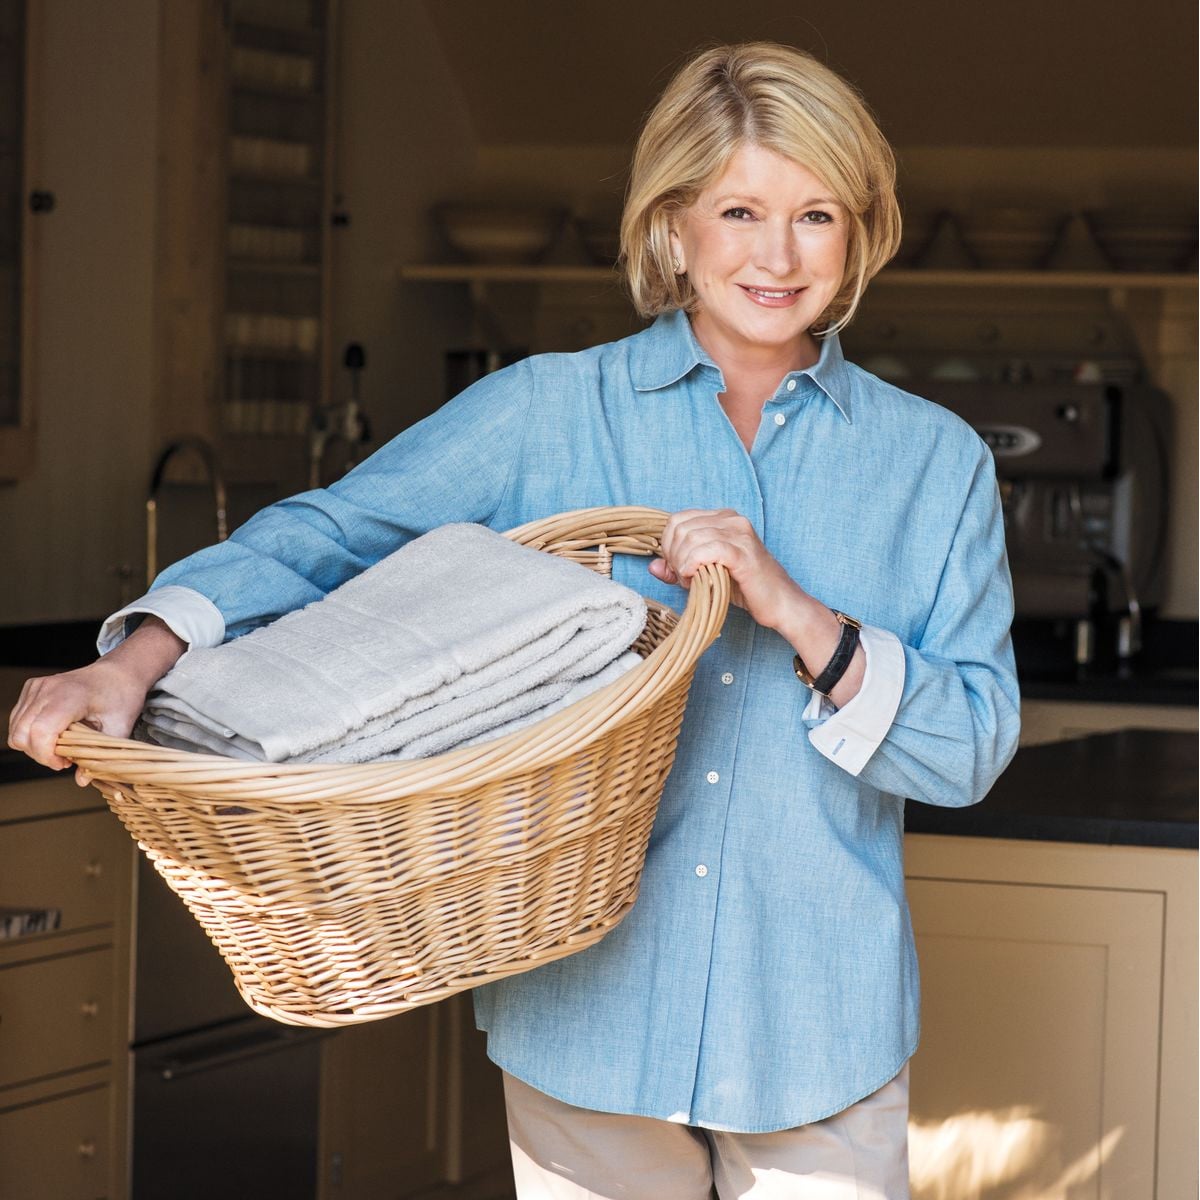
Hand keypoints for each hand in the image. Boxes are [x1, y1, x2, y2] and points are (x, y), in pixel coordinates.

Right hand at [7, 617, 185, 779]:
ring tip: (60, 747)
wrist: (119, 672)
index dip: (47, 755)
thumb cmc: (122, 698)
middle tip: (64, 759)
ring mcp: (37, 687)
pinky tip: (54, 734)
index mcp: (71, 696)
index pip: (41, 731)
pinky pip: (17, 719)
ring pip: (15, 729)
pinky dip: (30, 734)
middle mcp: (48, 689)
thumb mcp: (120, 728)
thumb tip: (82, 780)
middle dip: (39, 755)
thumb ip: (100, 755)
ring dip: (33, 746)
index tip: (64, 764)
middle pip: (22, 733)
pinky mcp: (31, 688)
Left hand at [647, 508, 804, 631]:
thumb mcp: (705, 574)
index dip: (669, 545)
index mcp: (723, 518)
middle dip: (674, 556)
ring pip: (690, 538)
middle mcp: (731, 519)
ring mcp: (739, 533)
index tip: (677, 568)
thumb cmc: (746, 589)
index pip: (678, 520)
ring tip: (692, 581)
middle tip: (685, 577)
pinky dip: (692, 566)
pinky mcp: (742, 552)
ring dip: (683, 564)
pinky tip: (695, 579)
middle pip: (680, 528)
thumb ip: (679, 568)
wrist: (781, 604)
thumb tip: (653, 566)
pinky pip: (705, 551)